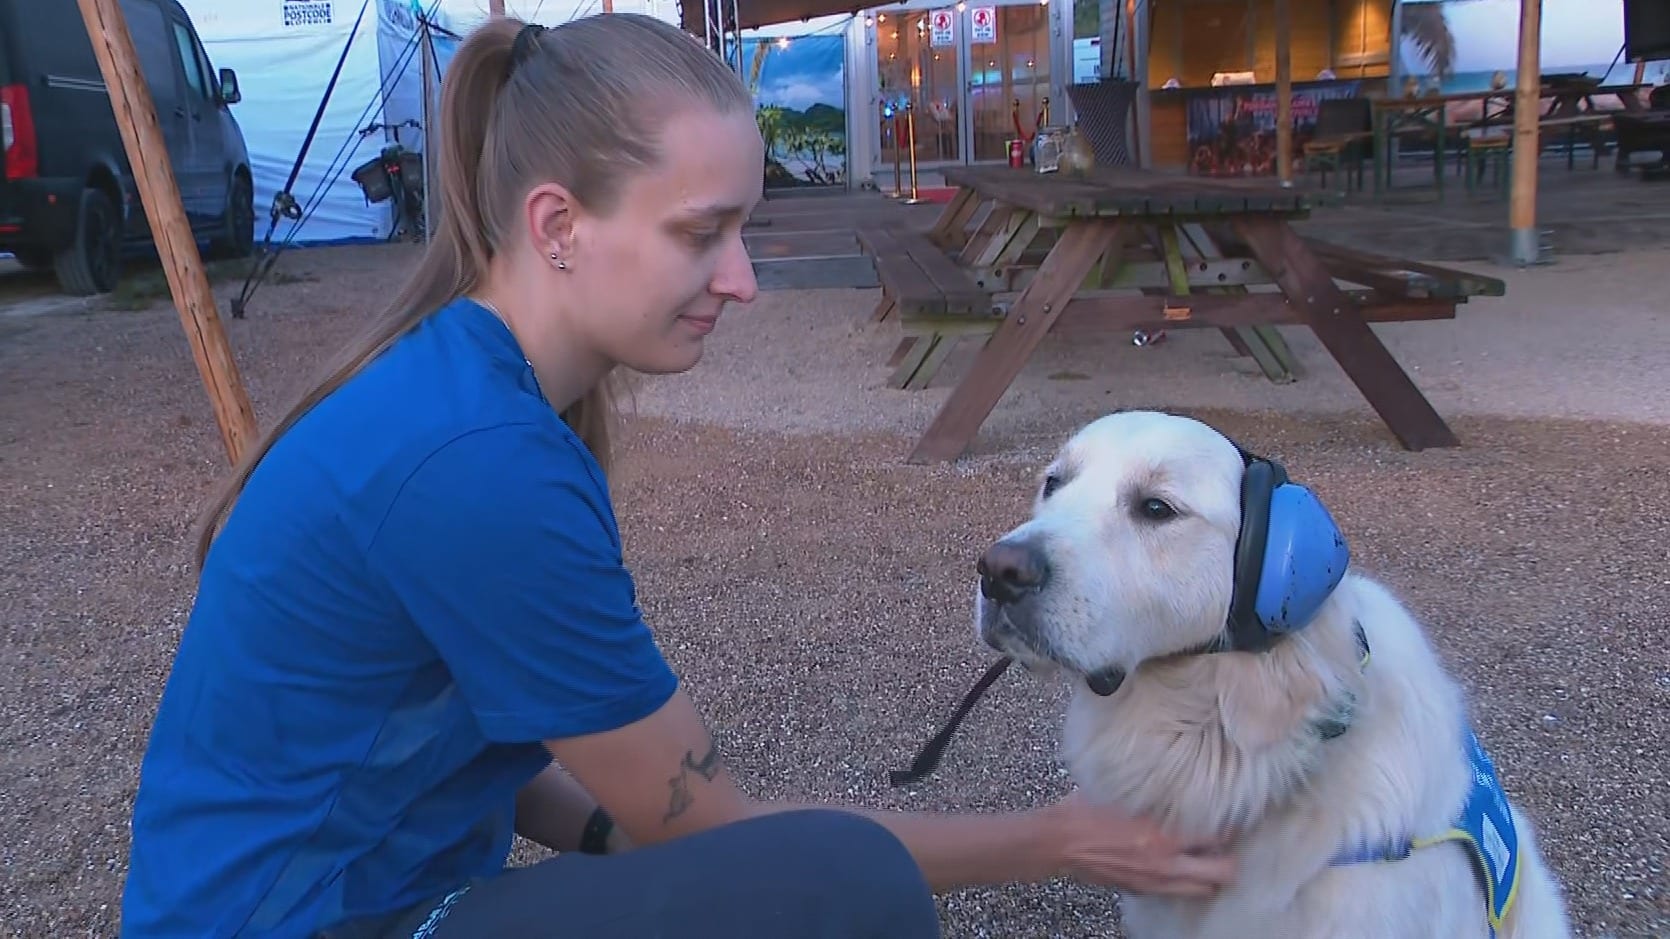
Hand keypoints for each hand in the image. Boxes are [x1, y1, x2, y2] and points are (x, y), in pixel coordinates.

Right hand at [1045, 790, 1237, 897]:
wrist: (1057, 841)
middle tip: (1224, 845)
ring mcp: (1155, 882)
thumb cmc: (1085, 810)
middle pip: (1222, 873)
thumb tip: (1177, 781)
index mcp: (1163, 834)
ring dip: (1208, 876)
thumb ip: (1154, 794)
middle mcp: (1165, 863)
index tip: (1230, 817)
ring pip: (1203, 890)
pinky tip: (1177, 866)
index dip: (1229, 826)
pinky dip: (1184, 883)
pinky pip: (1176, 893)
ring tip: (1205, 859)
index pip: (1218, 836)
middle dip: (1228, 860)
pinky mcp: (1141, 891)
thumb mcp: (1123, 792)